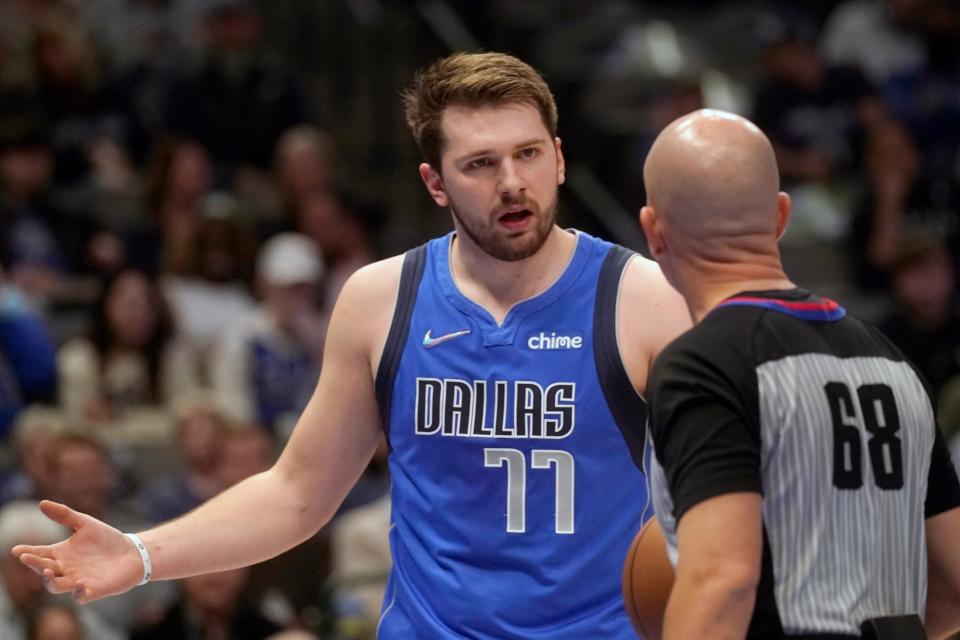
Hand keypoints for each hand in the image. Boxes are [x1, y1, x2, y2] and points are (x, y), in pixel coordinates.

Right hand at [11, 500, 143, 603]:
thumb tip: (41, 503)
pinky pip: (80, 597)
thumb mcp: (86, 524)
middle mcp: (65, 570)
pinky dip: (78, 592)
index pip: (39, 554)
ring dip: (49, 580)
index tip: (16, 550)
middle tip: (26, 557)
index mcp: (61, 554)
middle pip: (43, 570)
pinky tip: (79, 583)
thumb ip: (65, 515)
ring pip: (55, 586)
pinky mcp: (93, 591)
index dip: (27, 552)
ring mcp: (77, 581)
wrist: (132, 553)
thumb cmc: (106, 540)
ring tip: (47, 570)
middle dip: (34, 564)